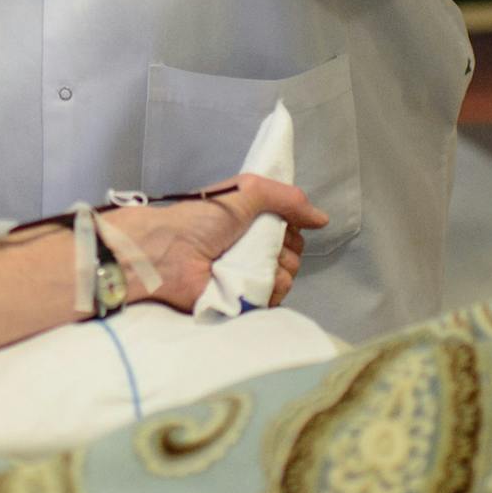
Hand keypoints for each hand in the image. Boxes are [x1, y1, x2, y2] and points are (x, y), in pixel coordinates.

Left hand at [98, 174, 324, 312]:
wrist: (168, 252)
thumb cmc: (202, 217)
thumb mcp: (247, 190)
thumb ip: (287, 198)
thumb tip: (323, 219)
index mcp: (251, 222)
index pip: (291, 228)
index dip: (293, 226)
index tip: (283, 223)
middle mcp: (252, 248)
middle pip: (293, 253)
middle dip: (286, 248)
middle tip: (263, 243)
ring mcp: (247, 276)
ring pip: (287, 276)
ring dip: (279, 269)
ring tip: (253, 263)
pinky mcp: (242, 301)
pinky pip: (273, 299)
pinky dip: (270, 291)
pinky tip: (254, 283)